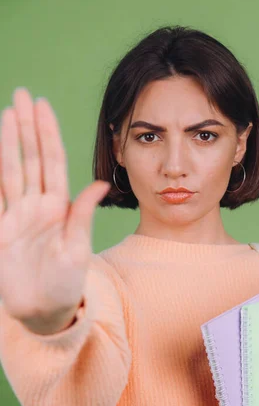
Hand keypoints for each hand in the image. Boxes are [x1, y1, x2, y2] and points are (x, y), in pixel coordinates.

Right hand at [0, 88, 109, 321]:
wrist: (42, 311)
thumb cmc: (66, 285)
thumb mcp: (77, 250)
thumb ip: (82, 216)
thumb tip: (101, 184)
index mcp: (59, 208)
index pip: (53, 161)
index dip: (48, 133)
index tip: (42, 106)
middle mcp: (39, 206)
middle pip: (32, 157)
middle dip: (27, 126)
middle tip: (22, 94)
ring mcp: (18, 215)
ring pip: (12, 169)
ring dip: (8, 142)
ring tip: (7, 113)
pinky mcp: (2, 228)